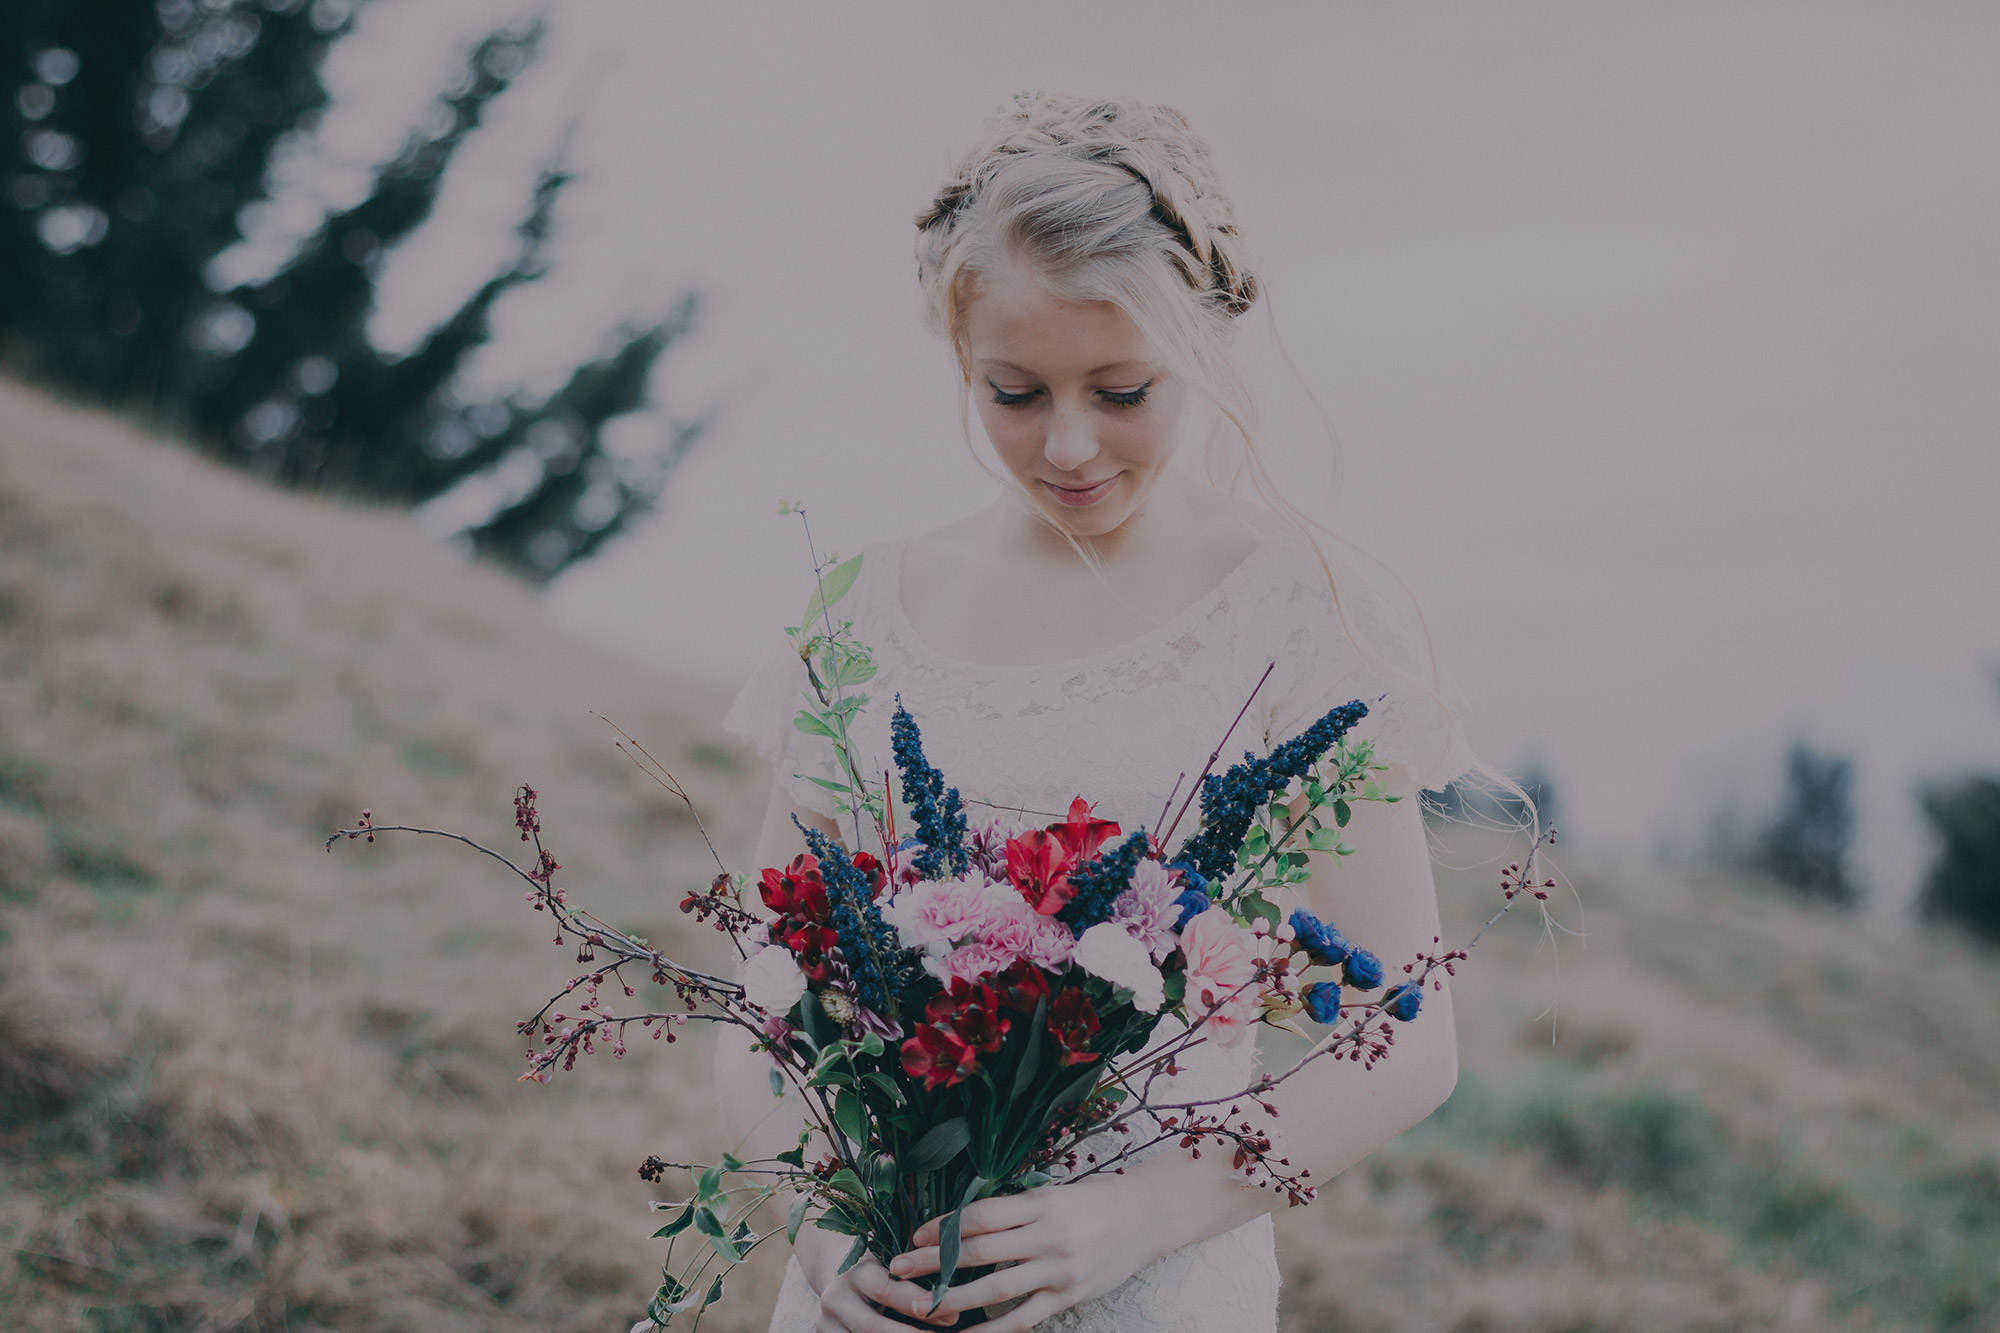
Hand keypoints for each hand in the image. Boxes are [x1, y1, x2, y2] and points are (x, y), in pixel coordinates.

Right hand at [794, 1225, 959, 1331]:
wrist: (838, 1279)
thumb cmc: (879, 1270)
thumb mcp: (894, 1266)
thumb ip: (917, 1280)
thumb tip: (953, 1309)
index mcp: (857, 1271)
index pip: (887, 1289)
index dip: (920, 1305)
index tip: (952, 1316)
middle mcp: (835, 1297)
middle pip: (871, 1327)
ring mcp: (825, 1322)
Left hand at [888, 1178, 1163, 1332]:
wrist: (1146, 1218)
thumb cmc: (1094, 1200)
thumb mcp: (1053, 1192)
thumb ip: (1014, 1208)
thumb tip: (963, 1221)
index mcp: (1041, 1203)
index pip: (981, 1215)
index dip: (944, 1226)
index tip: (915, 1234)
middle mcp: (1048, 1236)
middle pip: (980, 1251)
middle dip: (934, 1261)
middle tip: (899, 1268)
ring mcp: (1059, 1270)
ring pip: (996, 1289)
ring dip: (954, 1298)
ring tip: (922, 1305)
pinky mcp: (1068, 1296)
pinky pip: (1024, 1318)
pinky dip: (993, 1330)